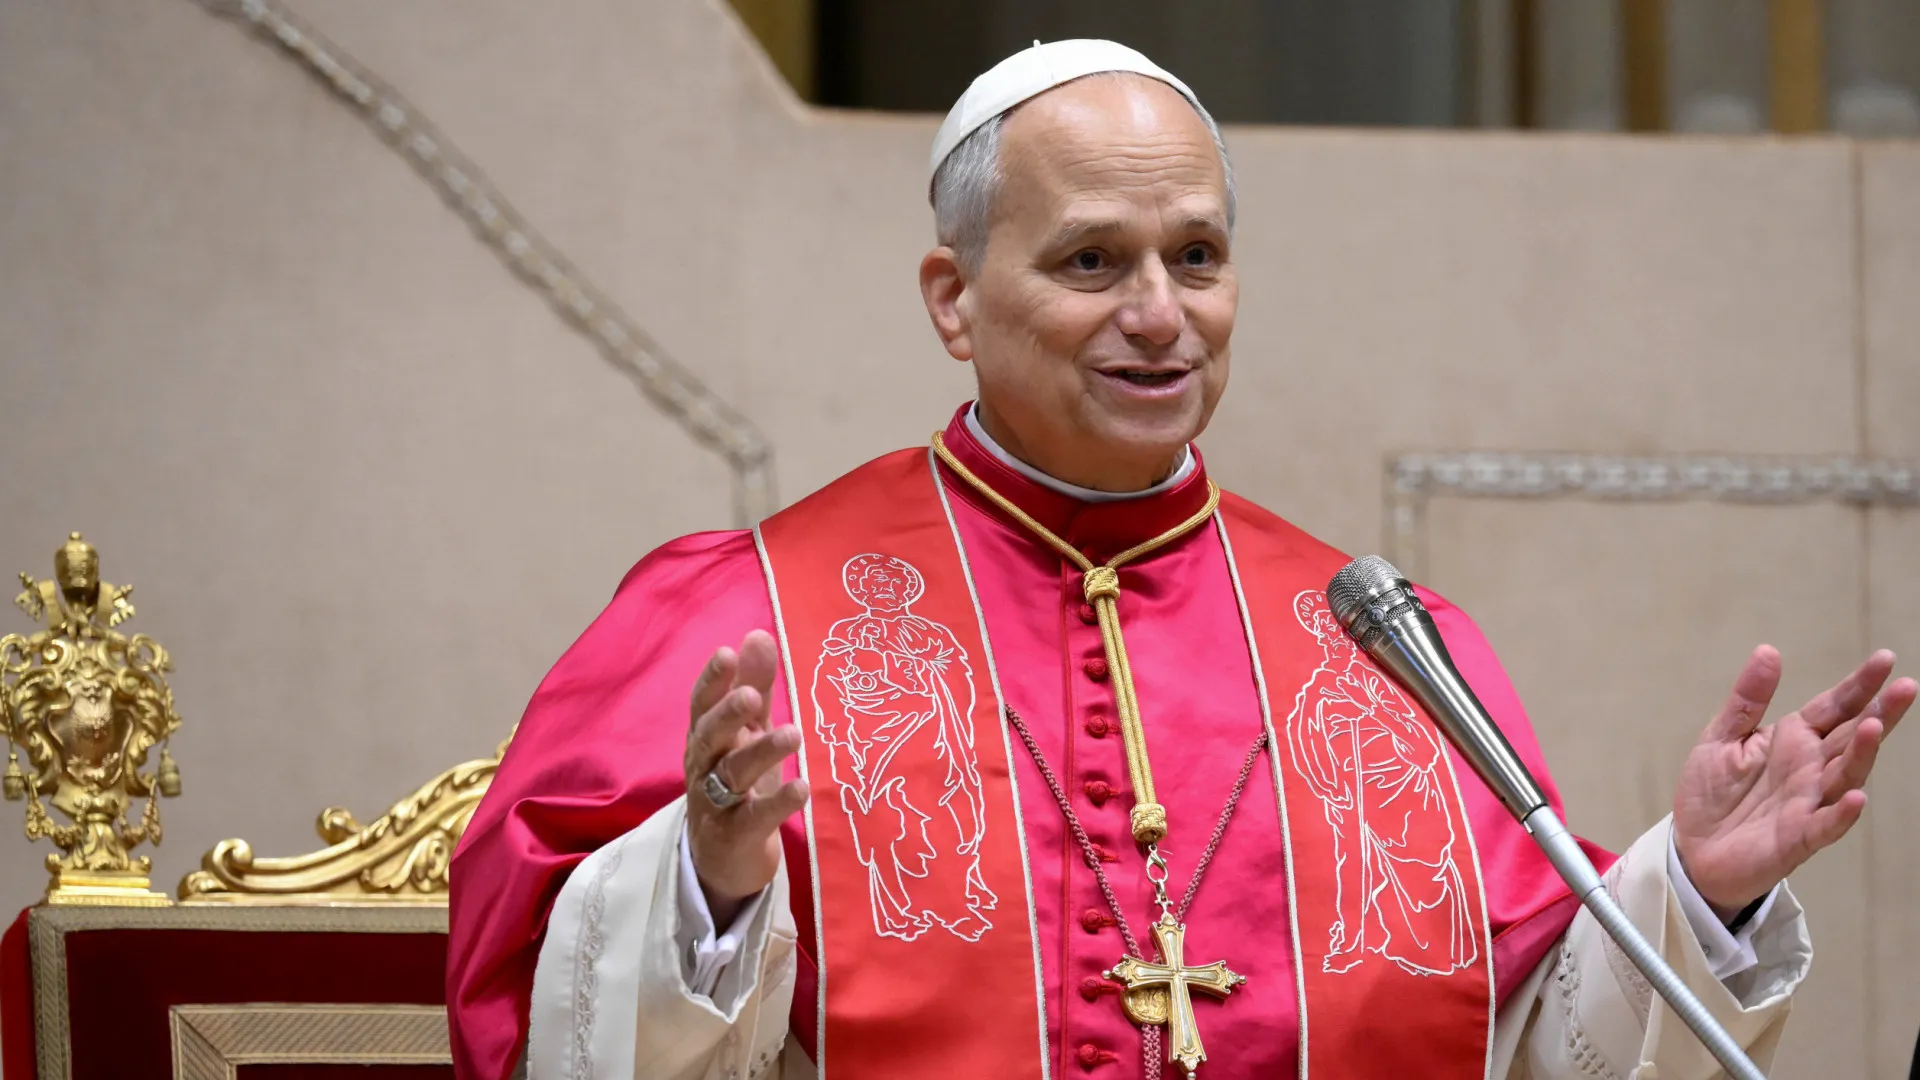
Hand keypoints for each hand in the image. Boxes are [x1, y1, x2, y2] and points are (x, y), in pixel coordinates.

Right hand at [684, 629, 807, 927]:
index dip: (713, 681)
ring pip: (732, 775)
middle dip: (727, 715)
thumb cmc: (736, 785)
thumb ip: (753, 687)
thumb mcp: (747, 734)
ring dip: (760, 752)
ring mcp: (716, 804)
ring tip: (792, 733)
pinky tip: (801, 788)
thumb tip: (758, 634)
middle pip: (709, 737)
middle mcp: (704, 768)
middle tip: (749, 695)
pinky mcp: (735, 836)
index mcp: (705, 739)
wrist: (722, 860)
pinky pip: (755, 818)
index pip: (702, 705)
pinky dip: (778, 804)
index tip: (728, 653)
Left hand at [1673, 646, 1913, 916]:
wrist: (1692, 850)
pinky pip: (1825, 825)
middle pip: (1852, 737)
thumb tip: (1769, 651)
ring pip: (1844, 775)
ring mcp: (1808, 803)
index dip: (1859, 686)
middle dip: (1879, 713)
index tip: (1885, 660)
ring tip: (1873, 726)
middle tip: (1906, 687)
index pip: (1834, 708)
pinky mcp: (1797, 838)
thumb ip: (1747, 699)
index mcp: (1793, 740)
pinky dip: (1842, 813)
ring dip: (1861, 754)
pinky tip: (1856, 796)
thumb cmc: (1712, 794)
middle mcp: (1809, 769)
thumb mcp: (1721, 737)